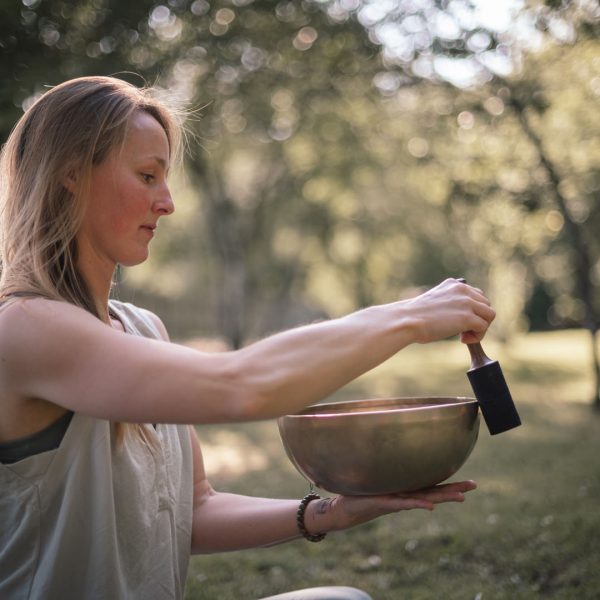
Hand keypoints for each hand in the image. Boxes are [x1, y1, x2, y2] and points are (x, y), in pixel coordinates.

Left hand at [307, 480, 476, 533]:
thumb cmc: (359, 491)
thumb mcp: (375, 475)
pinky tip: (430, 505)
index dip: (450, 484)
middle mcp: (404, 497)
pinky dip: (417, 503)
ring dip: (442, 498)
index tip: (471, 481)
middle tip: (474, 487)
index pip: (432, 486)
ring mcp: (396, 501)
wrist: (343, 509)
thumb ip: (385, 465)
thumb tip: (392, 445)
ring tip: (461, 497)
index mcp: (405, 490)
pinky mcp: (383, 502)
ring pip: (423, 499)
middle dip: (454, 490)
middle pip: (434, 493)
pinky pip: (403, 503)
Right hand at [401, 279, 494, 343]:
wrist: (406, 320)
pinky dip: (477, 336)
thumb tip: (461, 317)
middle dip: (478, 319)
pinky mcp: (468, 317)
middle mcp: (462, 290)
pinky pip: (484, 327)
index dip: (472, 310)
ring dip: (480, 327)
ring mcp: (466, 303)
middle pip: (485, 305)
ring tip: (464, 336)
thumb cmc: (414, 316)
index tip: (460, 321)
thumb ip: (450, 303)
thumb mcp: (434, 302)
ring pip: (489, 315)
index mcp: (453, 284)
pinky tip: (463, 340)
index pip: (476, 295)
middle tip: (462, 331)